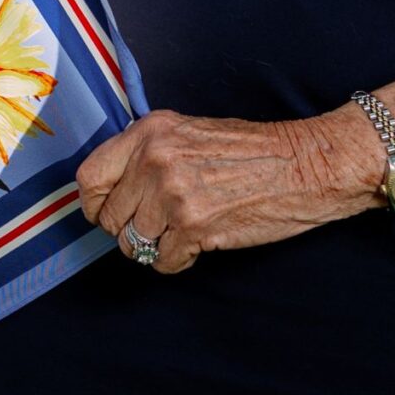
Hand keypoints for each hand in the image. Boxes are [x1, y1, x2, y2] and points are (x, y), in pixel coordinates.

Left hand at [75, 104, 382, 273]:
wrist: (305, 165)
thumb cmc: (253, 151)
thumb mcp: (189, 133)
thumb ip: (147, 154)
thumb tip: (112, 188)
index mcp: (149, 132)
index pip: (89, 176)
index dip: (94, 203)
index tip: (106, 212)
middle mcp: (154, 160)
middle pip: (109, 216)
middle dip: (128, 230)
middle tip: (156, 227)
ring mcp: (172, 194)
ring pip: (133, 243)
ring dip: (155, 246)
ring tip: (183, 232)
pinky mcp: (194, 226)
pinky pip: (162, 261)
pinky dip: (178, 260)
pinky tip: (198, 243)